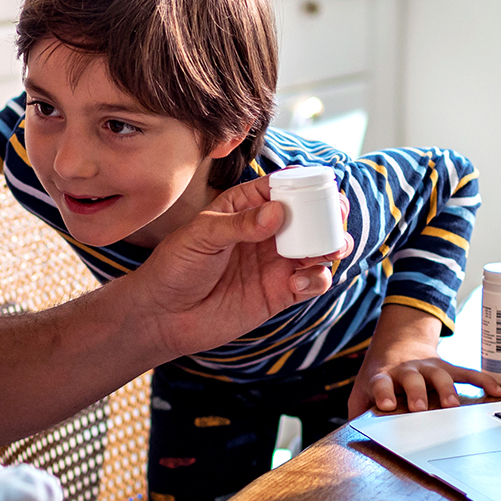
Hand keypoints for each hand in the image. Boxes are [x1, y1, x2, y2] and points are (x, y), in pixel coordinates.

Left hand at [141, 177, 353, 360]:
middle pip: (307, 217)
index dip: (303, 184)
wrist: (163, 316)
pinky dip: (317, 280)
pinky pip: (311, 283)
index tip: (321, 185)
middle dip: (328, 214)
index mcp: (244, 208)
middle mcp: (265, 233)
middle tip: (337, 216)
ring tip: (332, 249)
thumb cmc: (174, 267)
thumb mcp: (200, 237)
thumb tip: (278, 213)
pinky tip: (301, 282)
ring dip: (331, 246)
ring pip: (316, 249)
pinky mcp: (279, 293)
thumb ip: (239, 225)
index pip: (279, 188)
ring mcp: (274, 263)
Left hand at [352, 353, 500, 416]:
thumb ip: (357, 412)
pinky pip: (466, 373)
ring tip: (454, 406)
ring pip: (440, 375)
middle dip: (417, 392)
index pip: (381, 384)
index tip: (387, 405)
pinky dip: (482, 380)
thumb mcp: (362, 390)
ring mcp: (428, 367)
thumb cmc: (380, 376)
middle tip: (421, 408)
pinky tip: (496, 391)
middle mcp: (407, 370)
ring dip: (447, 389)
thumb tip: (349, 439)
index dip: (383, 392)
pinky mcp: (447, 367)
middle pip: (413, 379)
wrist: (396, 342)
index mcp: (384, 377)